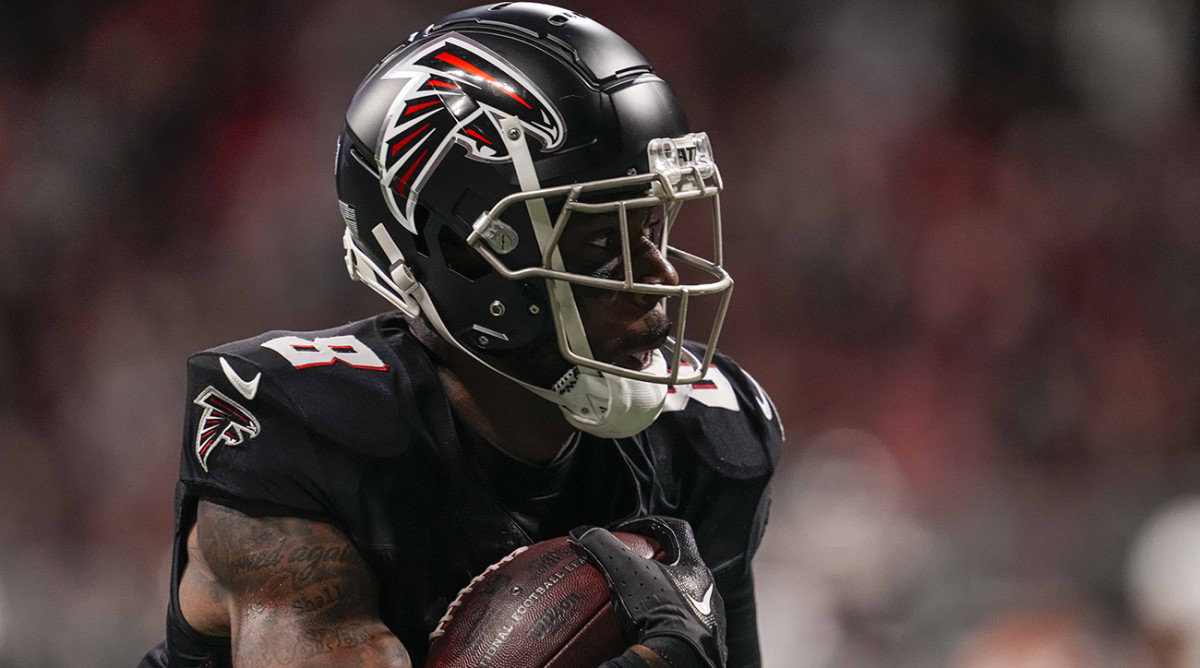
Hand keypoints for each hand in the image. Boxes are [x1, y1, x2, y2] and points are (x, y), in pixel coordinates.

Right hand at [569, 516, 726, 667]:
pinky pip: (683, 630)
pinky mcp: (704, 646)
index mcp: (694, 567)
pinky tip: (646, 634)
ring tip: (636, 605)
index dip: (652, 524)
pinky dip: (665, 628)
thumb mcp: (623, 571)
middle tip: (630, 570)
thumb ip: (602, 546)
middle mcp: (708, 591)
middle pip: (682, 567)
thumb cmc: (658, 611)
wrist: (678, 660)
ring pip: (685, 599)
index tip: (630, 531)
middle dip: (656, 566)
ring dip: (662, 598)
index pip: (677, 530)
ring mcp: (709, 620)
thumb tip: (581, 533)